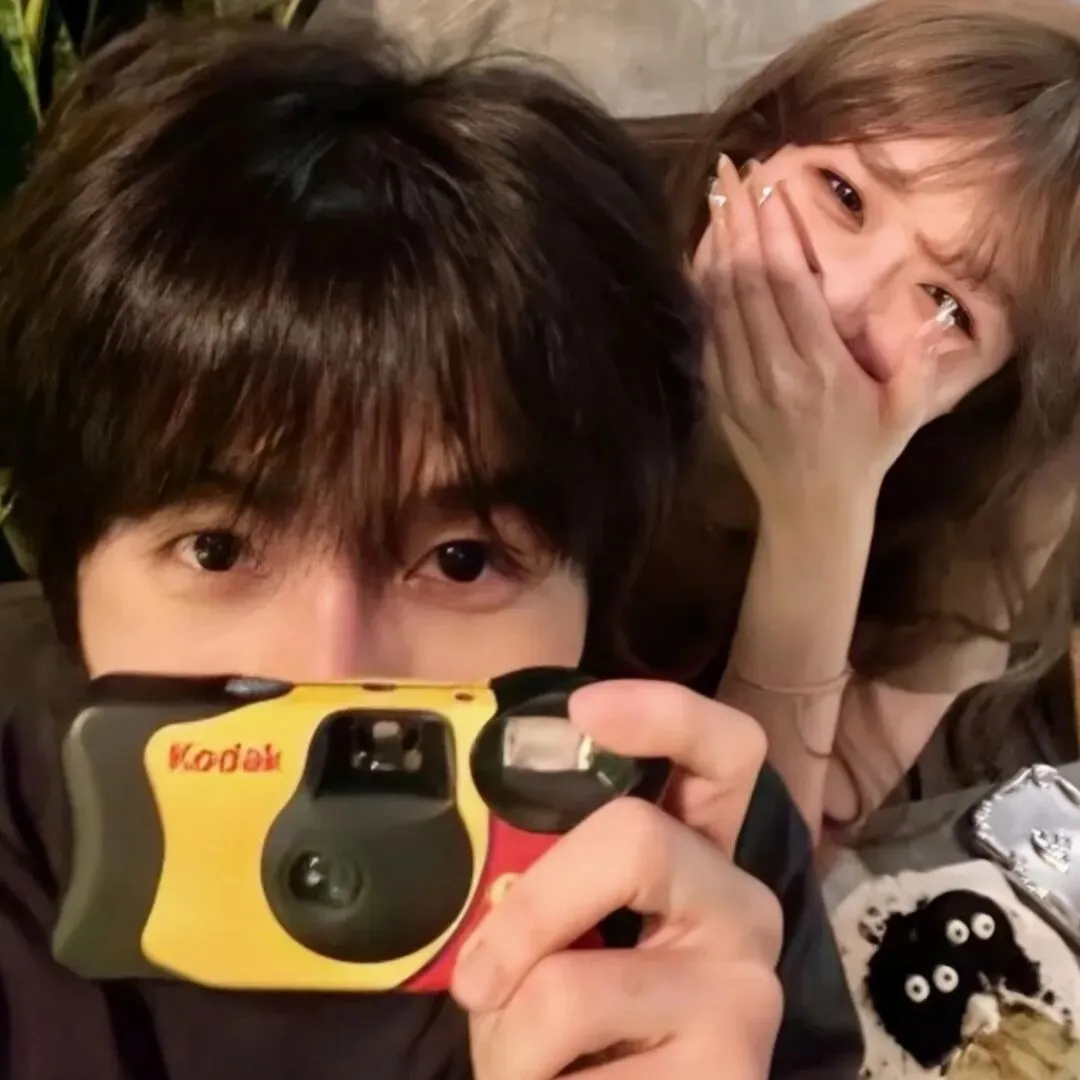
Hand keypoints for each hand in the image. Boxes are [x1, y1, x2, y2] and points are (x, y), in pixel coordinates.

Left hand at [450, 680, 783, 1079]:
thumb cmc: (571, 1028)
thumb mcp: (552, 939)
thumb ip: (539, 886)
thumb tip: (486, 871)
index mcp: (696, 854)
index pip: (724, 751)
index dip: (664, 712)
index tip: (583, 710)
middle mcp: (741, 906)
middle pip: (635, 839)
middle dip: (529, 911)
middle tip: (475, 982)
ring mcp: (746, 990)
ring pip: (572, 985)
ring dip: (508, 1039)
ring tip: (524, 1065)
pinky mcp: (733, 1071)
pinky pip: (584, 1072)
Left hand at [694, 154, 970, 519]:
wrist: (810, 508)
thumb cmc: (864, 454)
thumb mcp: (906, 412)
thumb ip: (918, 364)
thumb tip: (925, 312)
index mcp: (819, 367)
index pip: (790, 284)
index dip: (776, 229)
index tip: (770, 184)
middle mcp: (773, 369)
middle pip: (746, 281)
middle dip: (739, 220)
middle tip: (731, 171)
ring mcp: (739, 382)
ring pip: (718, 301)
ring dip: (715, 245)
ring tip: (715, 198)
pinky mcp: (718, 394)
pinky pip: (704, 331)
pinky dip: (699, 288)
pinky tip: (699, 254)